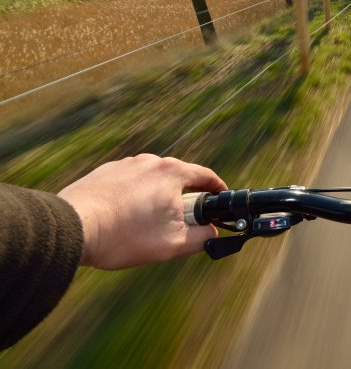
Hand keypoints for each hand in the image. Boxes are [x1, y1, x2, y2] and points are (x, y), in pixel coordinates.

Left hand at [57, 154, 226, 269]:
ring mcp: (125, 165)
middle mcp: (150, 162)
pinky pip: (130, 183)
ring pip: (153, 180)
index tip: (221, 198)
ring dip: (158, 197)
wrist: (72, 228)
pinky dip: (135, 197)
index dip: (217, 188)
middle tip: (186, 220)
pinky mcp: (105, 172)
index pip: (205, 176)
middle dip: (187, 196)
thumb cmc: (123, 236)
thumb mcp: (173, 244)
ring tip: (150, 223)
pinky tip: (127, 218)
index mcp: (171, 172)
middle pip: (179, 177)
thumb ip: (202, 238)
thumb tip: (212, 232)